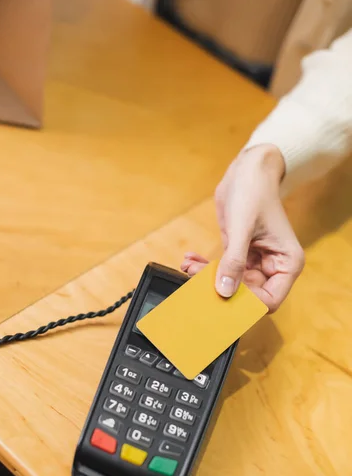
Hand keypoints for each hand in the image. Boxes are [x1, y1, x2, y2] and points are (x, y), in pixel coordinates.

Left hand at [181, 145, 304, 311]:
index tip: (222, 297)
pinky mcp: (239, 255)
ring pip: (230, 284)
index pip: (269, 299)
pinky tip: (190, 260)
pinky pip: (222, 270)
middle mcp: (273, 267)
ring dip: (208, 278)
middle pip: (247, 295)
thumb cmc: (254, 193)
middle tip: (196, 281)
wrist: (248, 171)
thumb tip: (225, 291)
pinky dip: (205, 268)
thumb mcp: (242, 229)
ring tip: (189, 266)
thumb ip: (234, 262)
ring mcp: (255, 262)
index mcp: (286, 264)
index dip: (246, 303)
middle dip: (221, 289)